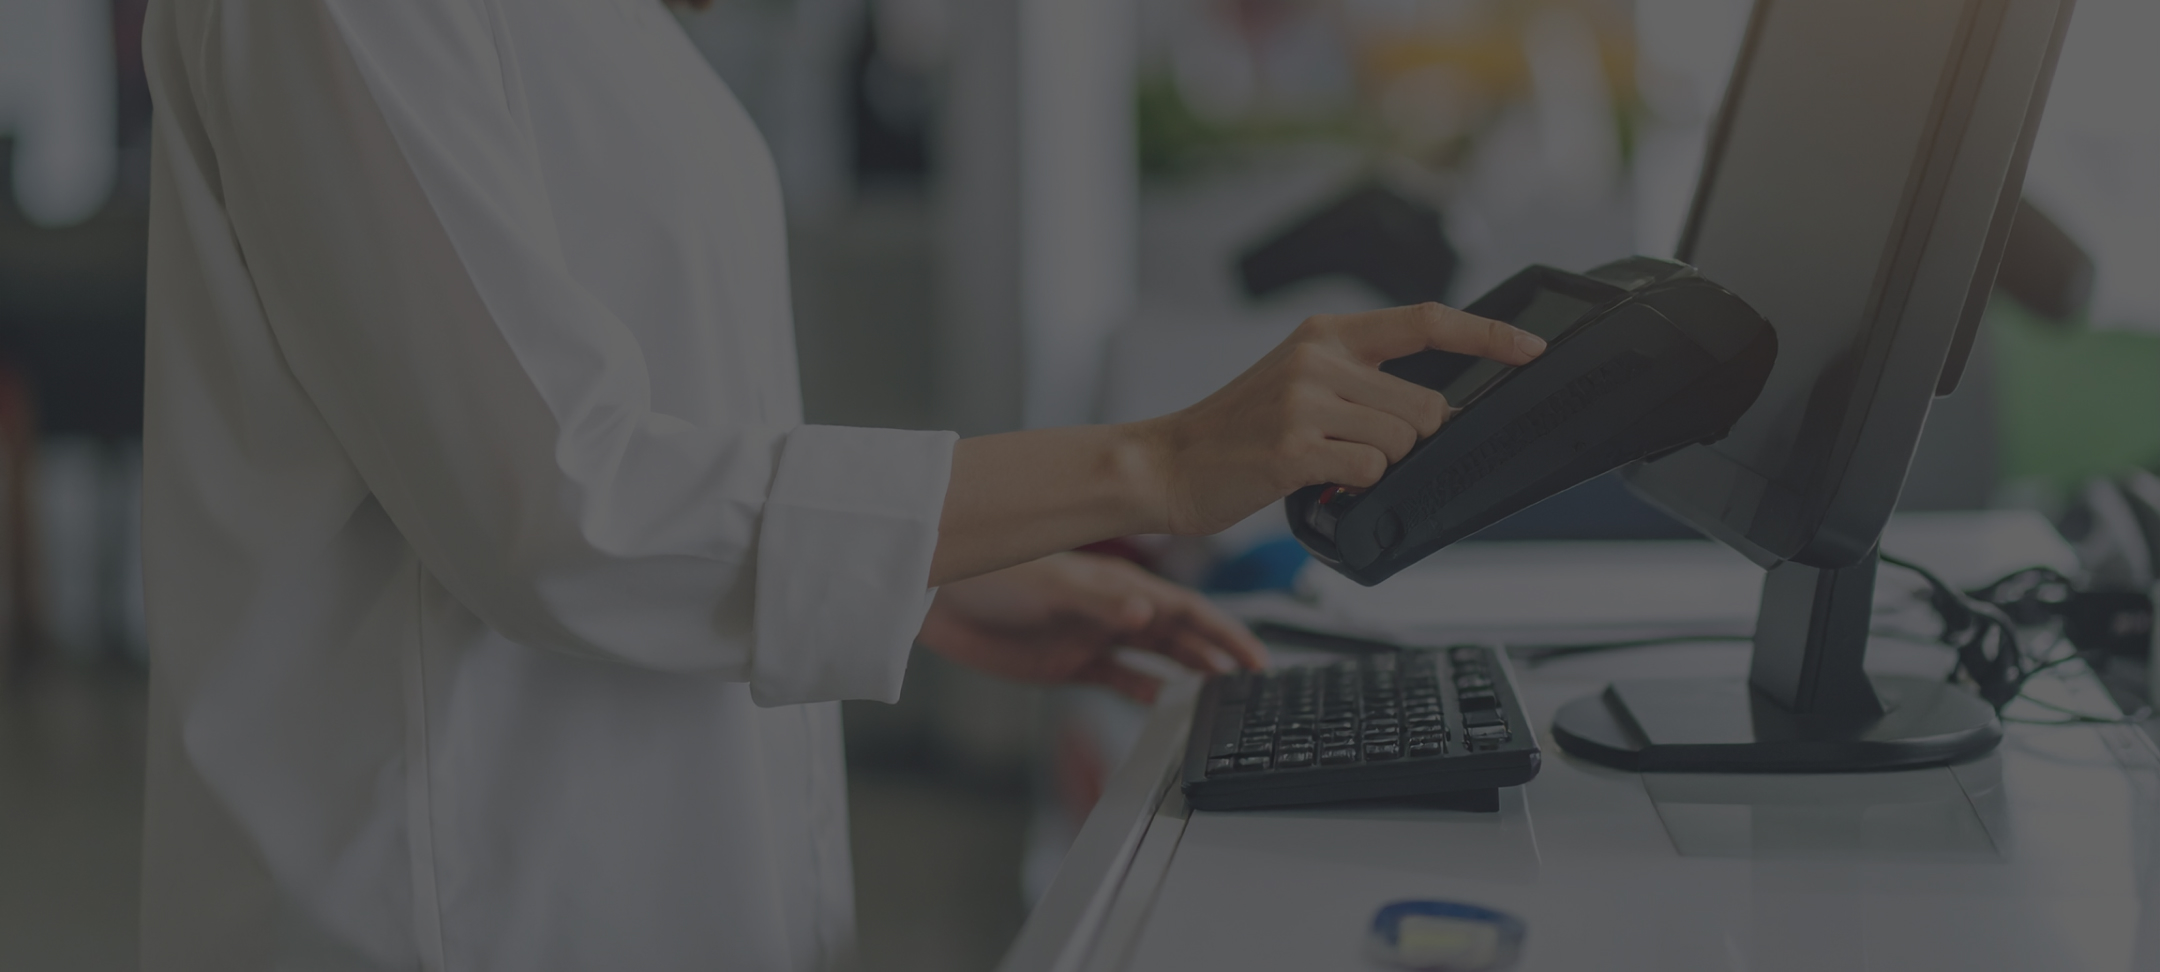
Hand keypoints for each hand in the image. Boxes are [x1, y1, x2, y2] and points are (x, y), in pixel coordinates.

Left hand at [917, 552, 1267, 702]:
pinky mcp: (1065, 663)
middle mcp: (1111, 610)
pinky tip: (1164, 703)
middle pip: (1179, 634)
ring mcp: (1090, 637)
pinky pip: (1117, 678)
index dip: (1224, 631)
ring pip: (1154, 657)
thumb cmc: (990, 574)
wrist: (937, 596)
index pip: (1186, 608)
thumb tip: (1148, 613)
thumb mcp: (1050, 586)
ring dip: (1188, 673)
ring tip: (1221, 695)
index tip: (1255, 656)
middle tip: (1253, 684)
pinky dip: (1143, 690)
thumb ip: (1100, 601)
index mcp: (1117, 584)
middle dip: (1218, 655)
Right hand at [1131, 302, 1543, 536]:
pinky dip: (1355, 485)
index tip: (1529, 348)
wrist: (1168, 464)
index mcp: (1326, 334)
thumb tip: (1431, 408)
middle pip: (1425, 405)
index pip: (1426, 320)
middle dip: (1410, 440)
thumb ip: (1358, 380)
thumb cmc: (1236, 432)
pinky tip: (1317, 480)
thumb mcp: (1296, 381)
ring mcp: (1306, 399)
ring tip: (1328, 464)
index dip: (1487, 334)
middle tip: (1356, 450)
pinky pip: (1372, 470)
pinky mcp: (1296, 446)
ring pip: (1403, 440)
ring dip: (1379, 465)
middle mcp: (1319, 357)